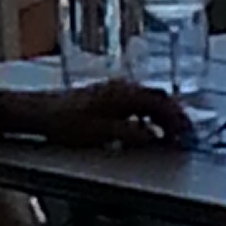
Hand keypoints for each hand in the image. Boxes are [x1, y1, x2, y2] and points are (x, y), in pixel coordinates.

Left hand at [27, 78, 194, 147]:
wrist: (38, 112)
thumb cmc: (64, 122)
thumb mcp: (99, 134)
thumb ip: (129, 135)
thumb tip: (154, 138)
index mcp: (123, 93)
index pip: (160, 102)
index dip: (178, 119)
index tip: (187, 135)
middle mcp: (121, 87)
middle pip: (157, 98)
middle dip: (174, 116)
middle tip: (185, 135)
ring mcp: (112, 90)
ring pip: (147, 99)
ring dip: (162, 115)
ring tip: (170, 134)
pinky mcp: (104, 97)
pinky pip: (136, 102)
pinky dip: (148, 114)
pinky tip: (145, 128)